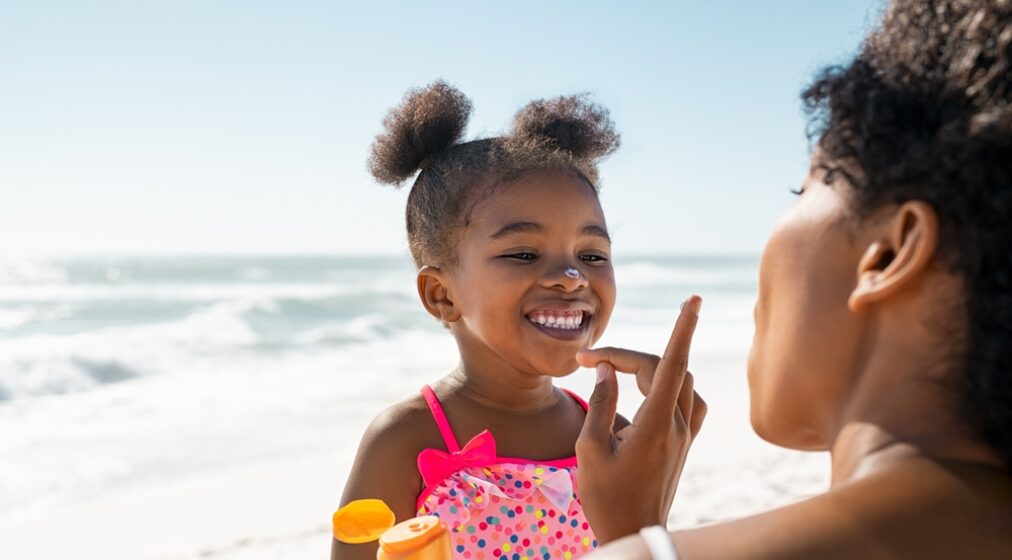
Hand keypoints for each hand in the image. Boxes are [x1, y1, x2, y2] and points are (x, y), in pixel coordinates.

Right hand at [574, 296, 706, 543]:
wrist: (634, 533)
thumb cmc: (606, 497)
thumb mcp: (589, 450)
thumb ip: (600, 404)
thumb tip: (607, 370)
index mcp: (654, 427)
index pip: (672, 365)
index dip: (683, 329)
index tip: (692, 299)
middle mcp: (677, 427)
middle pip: (665, 369)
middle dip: (629, 356)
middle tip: (590, 362)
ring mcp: (685, 436)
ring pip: (681, 382)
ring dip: (653, 367)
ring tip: (619, 372)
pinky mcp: (684, 443)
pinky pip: (688, 401)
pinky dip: (671, 385)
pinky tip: (648, 390)